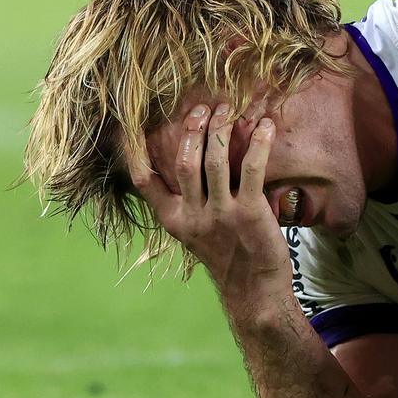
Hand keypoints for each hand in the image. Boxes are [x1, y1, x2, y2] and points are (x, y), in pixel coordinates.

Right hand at [128, 103, 290, 300]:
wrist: (254, 291)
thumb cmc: (228, 257)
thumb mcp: (196, 233)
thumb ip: (187, 203)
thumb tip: (187, 166)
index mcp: (173, 219)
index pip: (145, 181)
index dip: (136, 151)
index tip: (132, 123)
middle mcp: (192, 215)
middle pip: (184, 161)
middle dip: (192, 129)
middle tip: (202, 107)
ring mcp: (220, 214)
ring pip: (213, 161)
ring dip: (220, 130)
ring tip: (228, 108)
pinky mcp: (249, 213)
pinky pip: (250, 170)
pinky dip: (258, 145)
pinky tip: (265, 127)